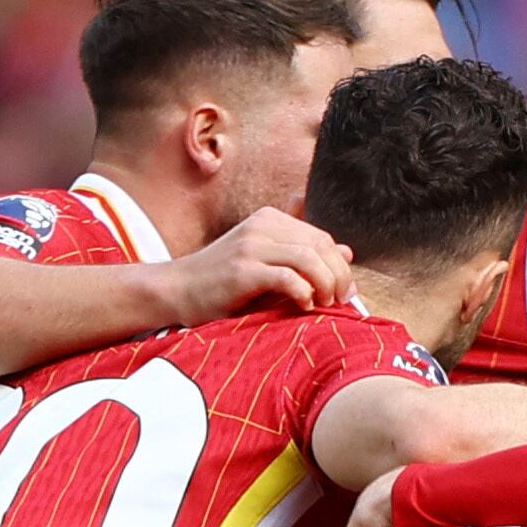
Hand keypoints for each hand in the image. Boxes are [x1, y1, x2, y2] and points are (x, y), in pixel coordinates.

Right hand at [159, 207, 353, 322]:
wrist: (178, 290)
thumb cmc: (224, 282)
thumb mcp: (267, 262)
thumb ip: (303, 255)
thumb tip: (347, 252)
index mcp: (270, 220)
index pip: (322, 237)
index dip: (340, 266)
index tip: (345, 292)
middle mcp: (261, 226)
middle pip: (321, 246)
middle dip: (339, 276)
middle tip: (340, 301)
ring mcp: (250, 246)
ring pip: (309, 259)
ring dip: (325, 285)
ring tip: (324, 304)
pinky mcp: (242, 270)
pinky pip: (287, 278)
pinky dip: (304, 294)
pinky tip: (303, 306)